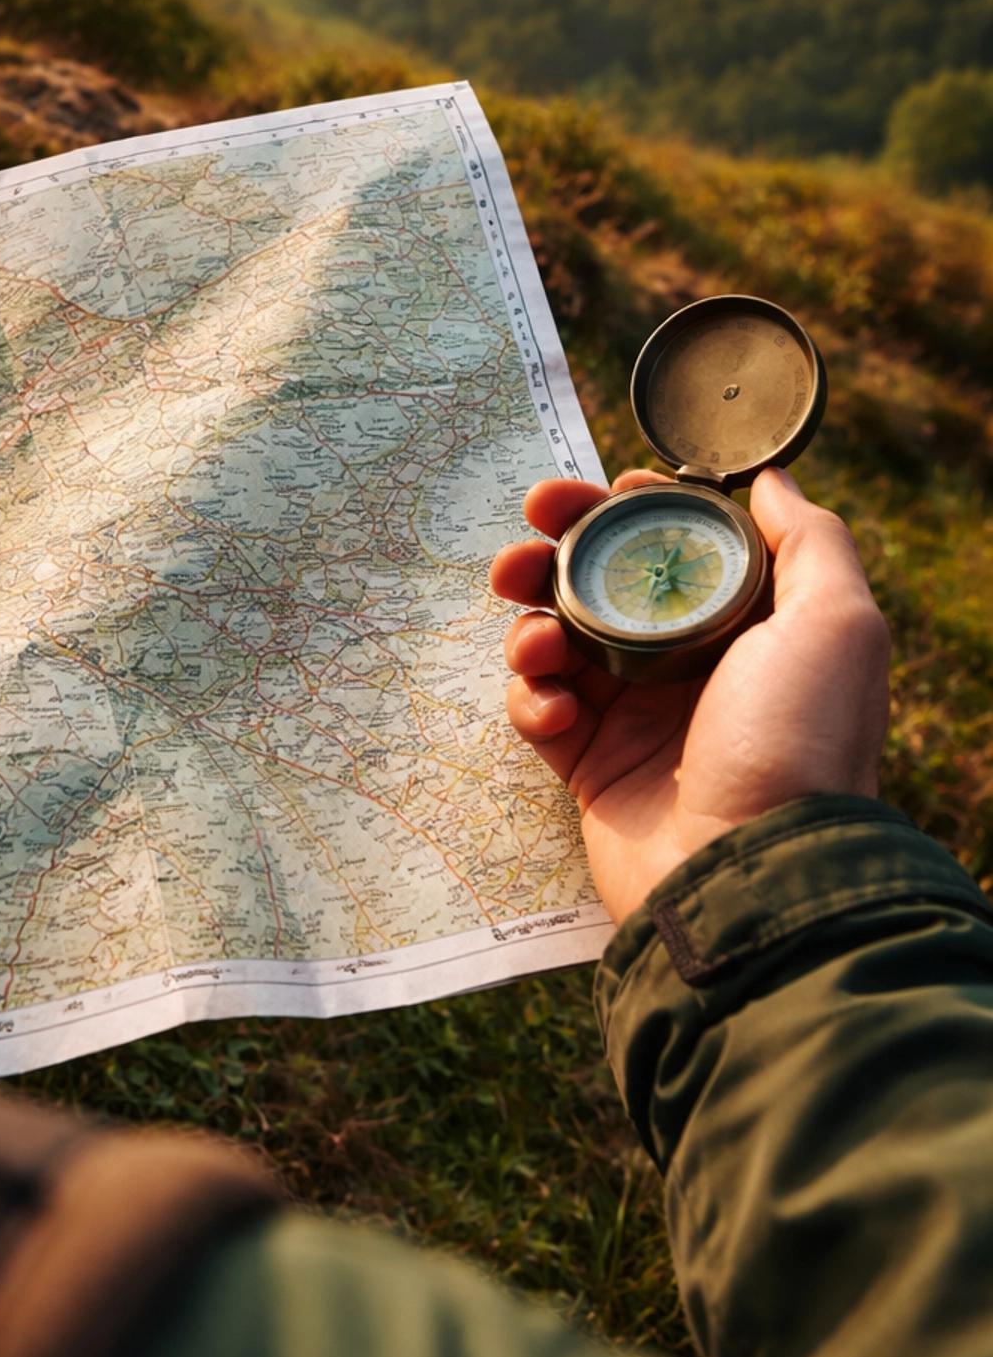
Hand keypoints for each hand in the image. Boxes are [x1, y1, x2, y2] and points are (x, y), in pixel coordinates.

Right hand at [489, 468, 890, 925]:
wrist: (748, 877)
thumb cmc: (796, 745)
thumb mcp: (835, 625)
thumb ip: (809, 539)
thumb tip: (768, 480)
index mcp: (746, 627)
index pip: (677, 546)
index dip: (632, 510)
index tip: (599, 493)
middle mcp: (691, 665)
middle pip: (602, 585)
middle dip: (552, 556)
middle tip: (522, 547)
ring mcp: (637, 717)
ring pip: (558, 641)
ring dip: (530, 625)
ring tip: (533, 639)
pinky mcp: (592, 767)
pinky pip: (540, 711)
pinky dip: (532, 700)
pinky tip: (554, 709)